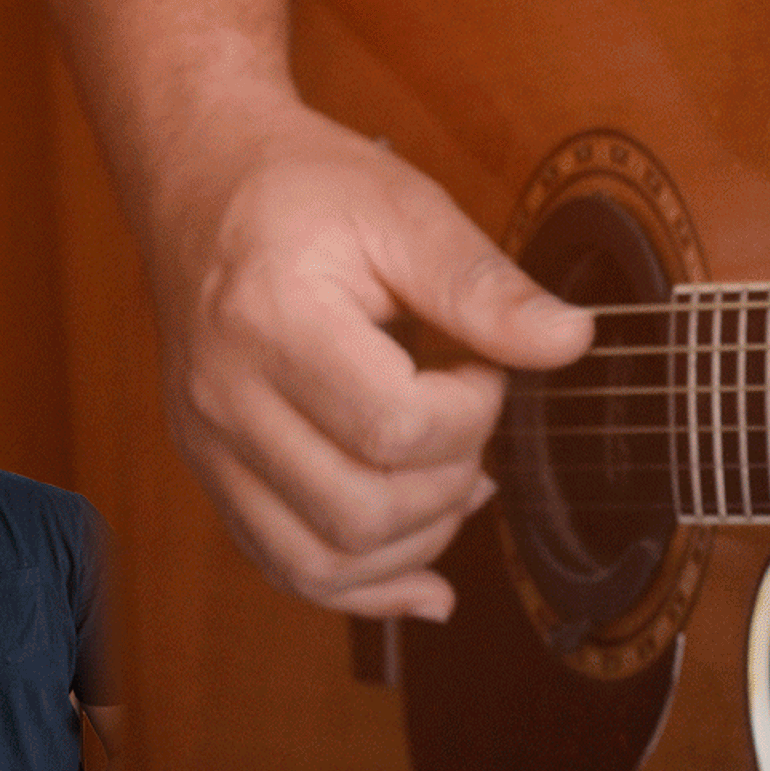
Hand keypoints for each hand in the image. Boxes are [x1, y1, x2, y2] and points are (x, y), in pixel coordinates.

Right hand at [134, 93, 592, 619]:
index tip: (485, 367)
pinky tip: (426, 583)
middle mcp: (225, 398)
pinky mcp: (212, 472)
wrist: (198, 180)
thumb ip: (483, 285)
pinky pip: (285, 568)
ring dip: (416, 545)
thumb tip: (571, 341)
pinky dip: (364, 590)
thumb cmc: (301, 187)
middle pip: (361, 511)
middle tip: (469, 418)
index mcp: (271, 322)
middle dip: (450, 481)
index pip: (394, 427)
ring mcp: (208, 445)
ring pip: (321, 562)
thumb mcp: (404, 209)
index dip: (472, 412)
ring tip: (456, 484)